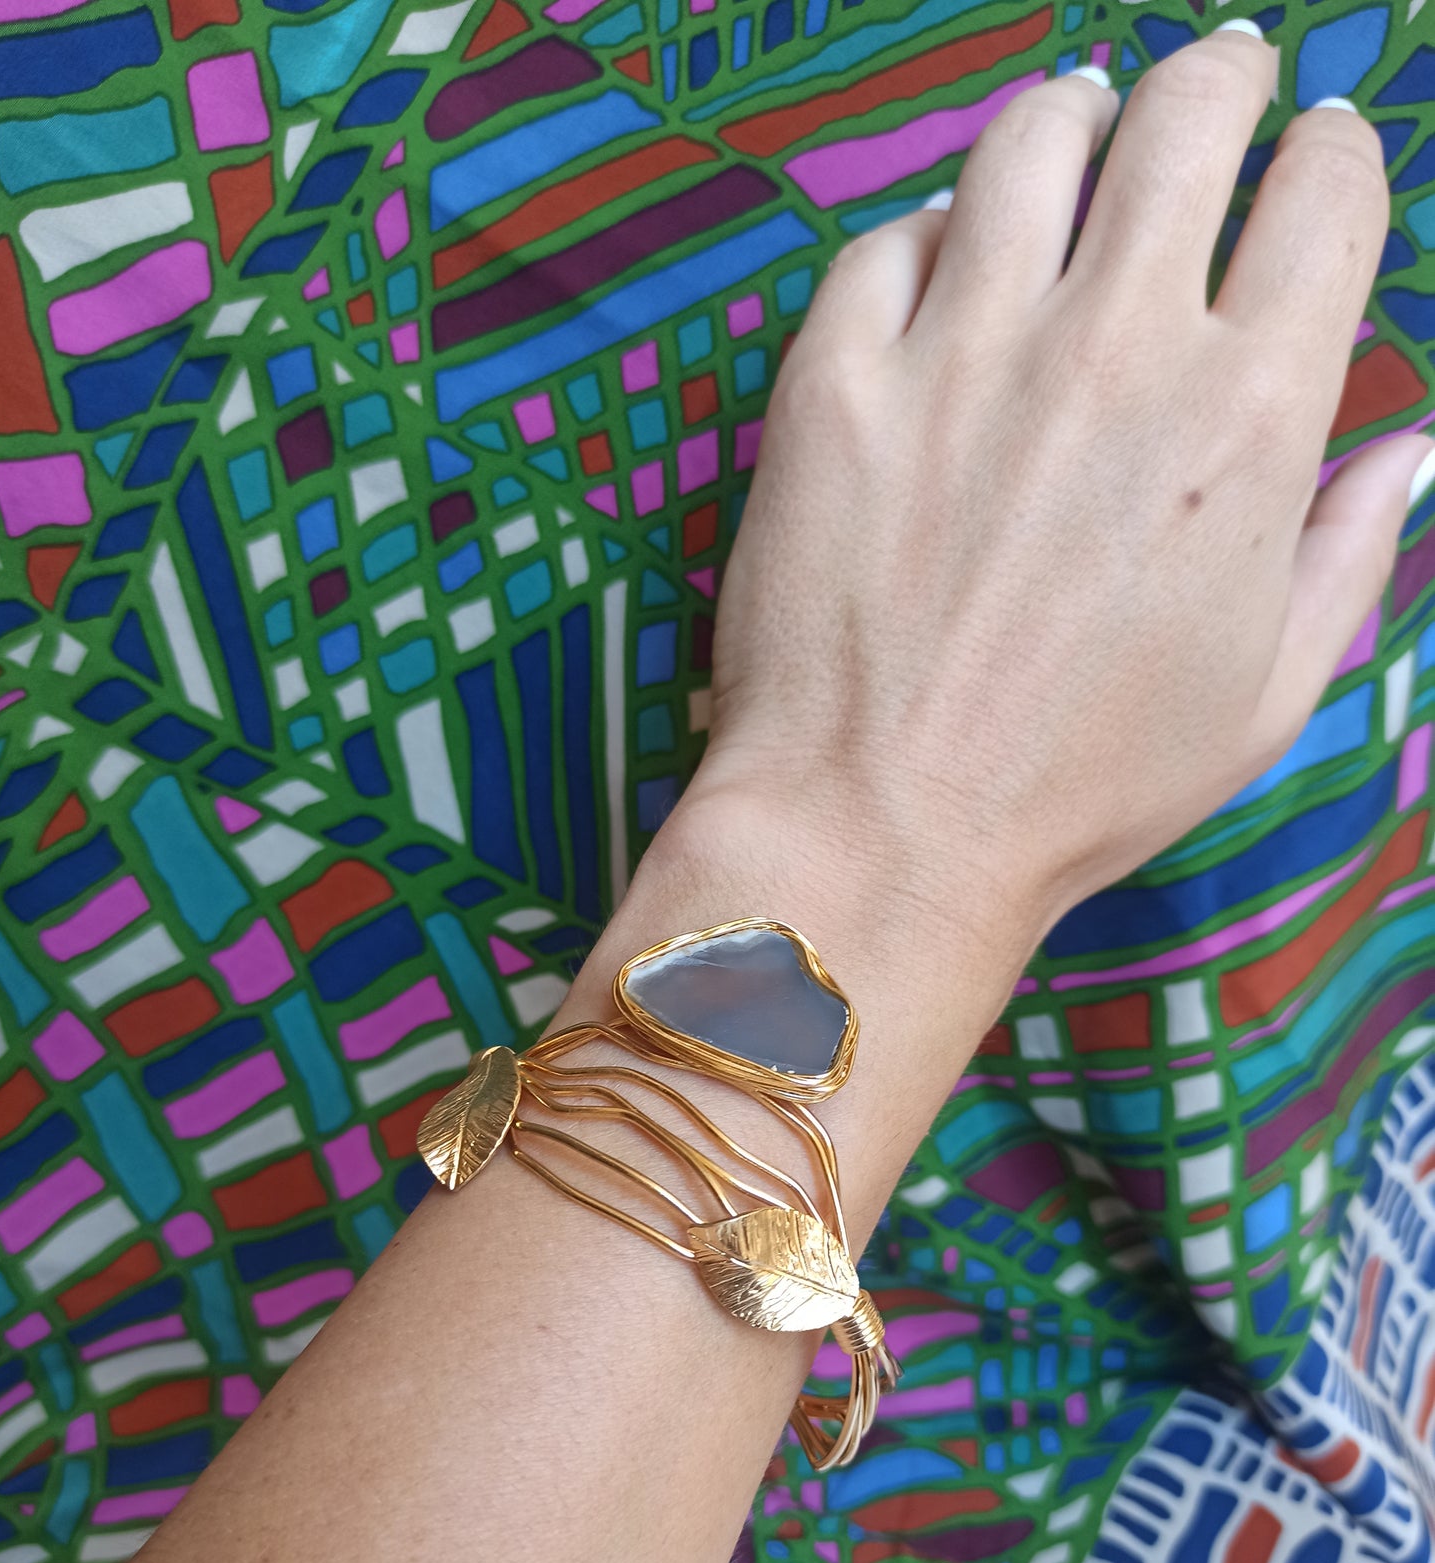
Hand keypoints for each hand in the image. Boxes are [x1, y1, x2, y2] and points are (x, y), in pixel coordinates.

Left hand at [691, 28, 1428, 935]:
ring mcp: (963, 353)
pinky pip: (891, 239)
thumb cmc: (1082, 788)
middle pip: (1188, 120)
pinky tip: (948, 253)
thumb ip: (1348, 551)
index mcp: (1246, 422)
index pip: (1324, 198)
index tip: (1315, 154)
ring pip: (1032, 139)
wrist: (883, 831)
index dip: (1331, 153)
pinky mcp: (837, 379)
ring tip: (1080, 122)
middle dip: (1221, 79)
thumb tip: (1411, 446)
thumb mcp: (1264, 696)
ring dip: (1075, 113)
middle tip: (1216, 82)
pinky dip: (932, 228)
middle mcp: (1113, 352)